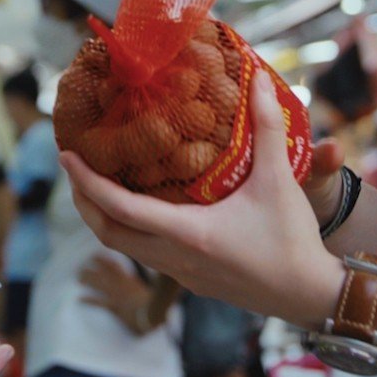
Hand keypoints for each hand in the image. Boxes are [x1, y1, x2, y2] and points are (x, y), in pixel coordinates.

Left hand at [61, 70, 339, 329]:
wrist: (311, 295)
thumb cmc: (293, 240)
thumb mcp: (279, 180)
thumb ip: (266, 128)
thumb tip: (260, 82)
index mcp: (188, 233)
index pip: (118, 208)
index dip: (86, 182)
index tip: (66, 157)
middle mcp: (175, 258)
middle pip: (108, 233)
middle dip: (83, 201)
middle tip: (74, 167)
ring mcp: (182, 274)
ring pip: (126, 247)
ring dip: (105, 216)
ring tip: (100, 183)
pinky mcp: (193, 281)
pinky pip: (147, 254)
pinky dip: (130, 229)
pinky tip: (142, 207)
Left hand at [77, 254, 153, 333]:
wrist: (154, 316)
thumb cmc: (156, 306)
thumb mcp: (156, 290)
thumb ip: (154, 280)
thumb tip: (154, 276)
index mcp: (130, 279)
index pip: (114, 265)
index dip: (103, 260)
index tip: (93, 255)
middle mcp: (122, 284)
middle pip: (103, 273)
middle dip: (92, 269)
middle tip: (80, 267)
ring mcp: (117, 294)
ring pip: (99, 284)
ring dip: (88, 280)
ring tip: (78, 278)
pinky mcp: (114, 307)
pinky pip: (98, 302)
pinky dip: (88, 300)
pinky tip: (79, 299)